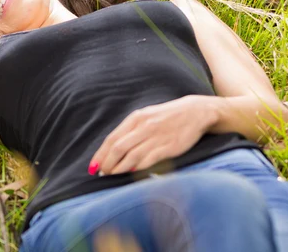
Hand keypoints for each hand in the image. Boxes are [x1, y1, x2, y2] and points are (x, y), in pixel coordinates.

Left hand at [89, 95, 217, 174]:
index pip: (112, 139)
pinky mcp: (168, 147)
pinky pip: (148, 160)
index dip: (100, 154)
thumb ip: (130, 131)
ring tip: (112, 175)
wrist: (195, 112)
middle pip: (118, 148)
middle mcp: (143, 127)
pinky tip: (130, 173)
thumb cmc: (166, 117)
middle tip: (102, 173)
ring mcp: (156, 137)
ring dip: (119, 168)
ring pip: (131, 156)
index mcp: (135, 118)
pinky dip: (136, 168)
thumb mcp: (145, 117)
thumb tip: (112, 150)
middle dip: (107, 163)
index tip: (92, 167)